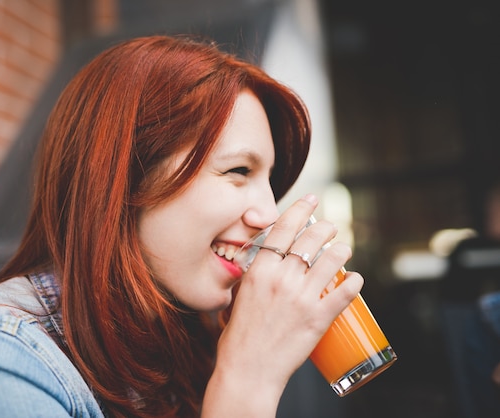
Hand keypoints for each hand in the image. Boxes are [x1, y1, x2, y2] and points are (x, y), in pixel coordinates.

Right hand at [203, 194, 363, 416]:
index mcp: (259, 271)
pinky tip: (356, 279)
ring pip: (332, 261)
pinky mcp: (317, 319)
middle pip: (311, 239)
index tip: (312, 198)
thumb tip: (262, 269)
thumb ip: (251, 280)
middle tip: (331, 226)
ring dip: (342, 250)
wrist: (247, 370)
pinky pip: (343, 293)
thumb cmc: (238, 338)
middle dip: (326, 227)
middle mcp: (281, 279)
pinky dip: (354, 283)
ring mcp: (301, 298)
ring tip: (344, 249)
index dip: (301, 209)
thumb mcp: (238, 298)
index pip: (284, 229)